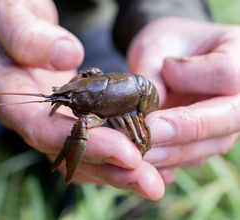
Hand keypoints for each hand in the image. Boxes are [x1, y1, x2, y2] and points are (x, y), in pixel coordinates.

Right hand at [0, 0, 163, 199]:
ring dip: (120, 171)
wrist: (10, 27)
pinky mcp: (69, 116)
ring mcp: (52, 120)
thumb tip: (66, 56)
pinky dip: (117, 156)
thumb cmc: (5, 17)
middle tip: (151, 184)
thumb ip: (27, 36)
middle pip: (70, 154)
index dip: (87, 144)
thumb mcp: (8, 15)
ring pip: (83, 155)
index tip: (127, 153)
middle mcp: (32, 118)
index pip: (46, 131)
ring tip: (156, 181)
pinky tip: (149, 163)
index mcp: (11, 97)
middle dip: (111, 170)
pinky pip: (92, 142)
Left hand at [128, 17, 239, 181]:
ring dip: (173, 152)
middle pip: (227, 119)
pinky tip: (147, 161)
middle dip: (183, 131)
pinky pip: (196, 154)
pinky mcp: (210, 137)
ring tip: (140, 152)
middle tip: (146, 137)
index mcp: (238, 52)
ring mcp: (228, 118)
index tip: (153, 87)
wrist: (168, 55)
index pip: (227, 73)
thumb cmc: (164, 44)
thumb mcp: (154, 47)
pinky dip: (170, 159)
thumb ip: (151, 77)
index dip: (188, 81)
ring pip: (211, 144)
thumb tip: (144, 115)